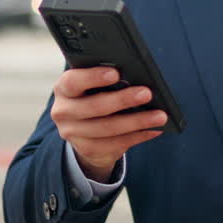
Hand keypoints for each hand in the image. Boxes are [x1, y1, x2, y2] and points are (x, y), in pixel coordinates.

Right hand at [50, 66, 165, 181]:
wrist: (83, 129)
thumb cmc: (94, 95)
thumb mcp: (92, 85)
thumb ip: (106, 80)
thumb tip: (137, 78)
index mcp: (64, 88)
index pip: (73, 81)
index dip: (93, 77)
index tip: (116, 73)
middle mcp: (63, 111)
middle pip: (94, 106)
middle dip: (123, 100)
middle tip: (147, 93)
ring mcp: (73, 133)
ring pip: (108, 128)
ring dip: (137, 121)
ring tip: (160, 116)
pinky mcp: (87, 149)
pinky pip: (116, 144)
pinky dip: (138, 136)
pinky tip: (153, 129)